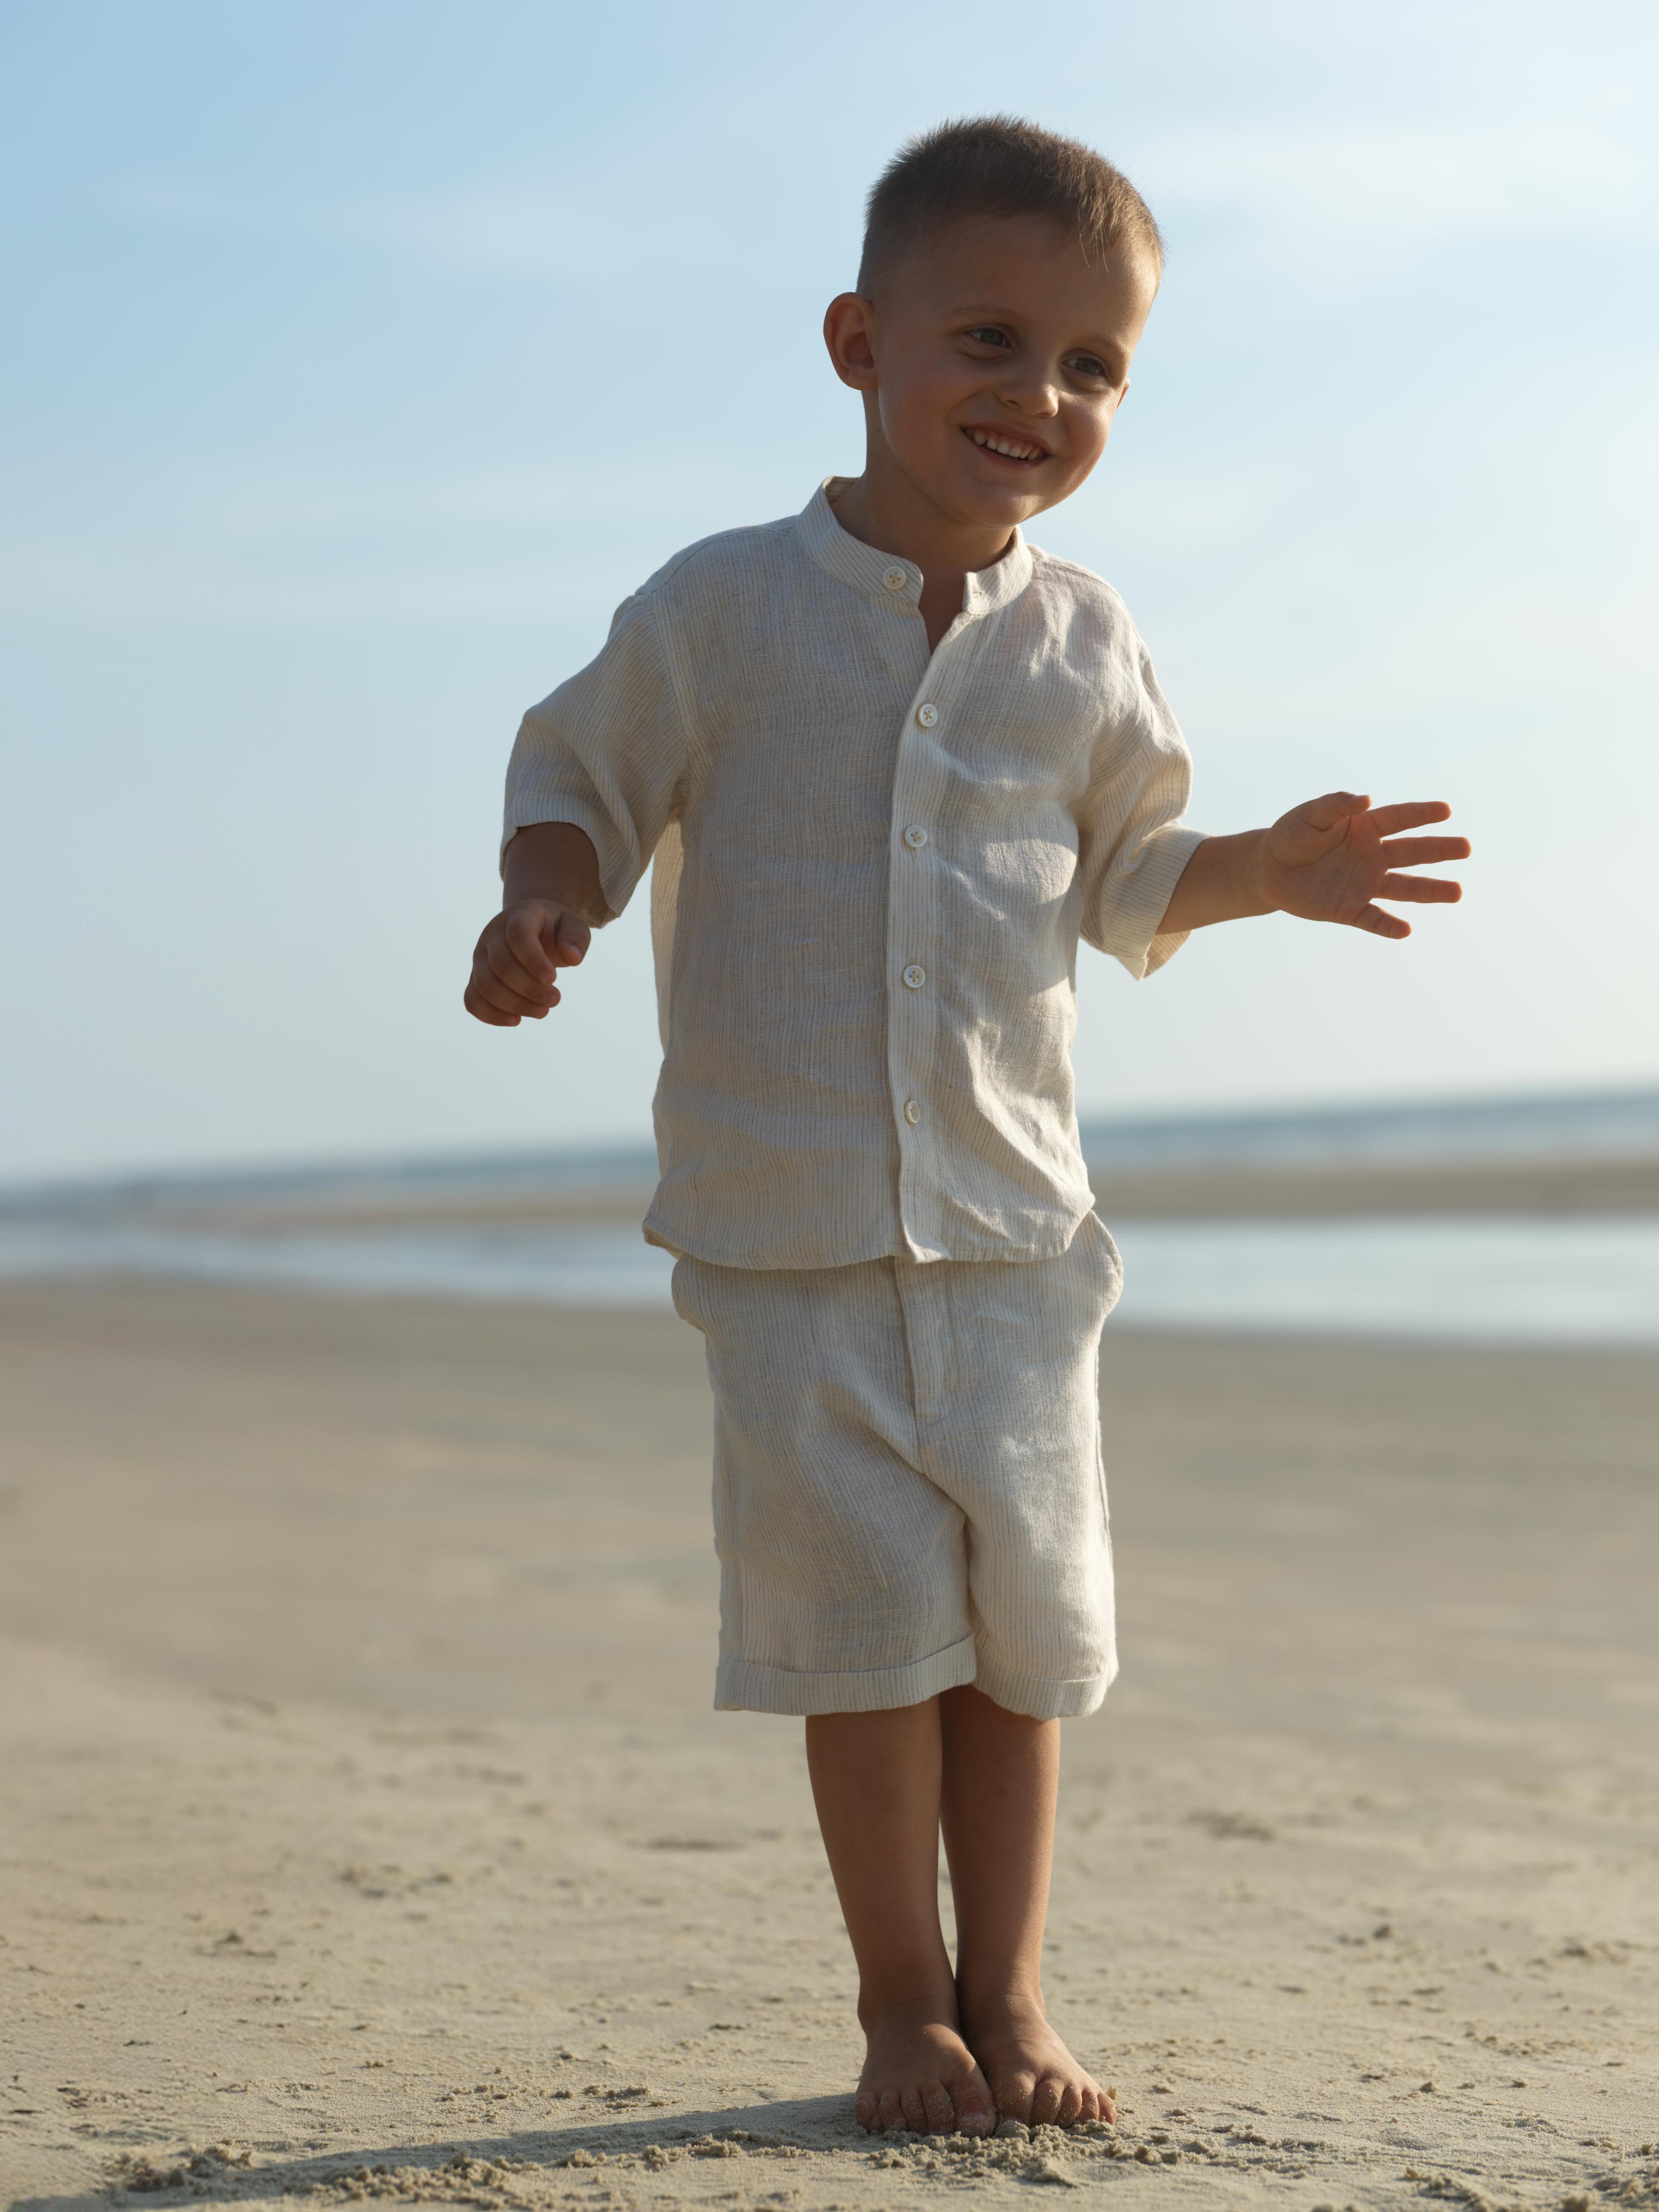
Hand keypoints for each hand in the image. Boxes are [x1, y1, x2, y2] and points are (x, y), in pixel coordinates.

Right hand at [463, 900, 589, 1026]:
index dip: (533, 959)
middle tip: (555, 1000)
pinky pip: (472, 999)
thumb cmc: (555, 929)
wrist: (533, 928)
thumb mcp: (572, 926)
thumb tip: (573, 958)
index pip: (518, 935)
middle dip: (528, 987)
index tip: (553, 979)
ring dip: (513, 1004)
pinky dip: (489, 1014)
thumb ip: (576, 938)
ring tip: (542, 1012)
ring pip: (484, 984)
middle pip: (500, 963)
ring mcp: (480, 957)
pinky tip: (516, 1020)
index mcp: (518, 916)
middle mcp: (493, 935)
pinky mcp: (476, 978)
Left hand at [1254, 792, 1469, 939]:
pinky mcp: (1349, 909)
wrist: (1268, 870)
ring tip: (1457, 893)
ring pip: (1403, 887)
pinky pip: (1373, 919)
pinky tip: (1406, 930)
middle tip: (1466, 848)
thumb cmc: (1292, 835)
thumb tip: (1366, 800)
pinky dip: (1388, 925)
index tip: (1446, 810)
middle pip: (1411, 852)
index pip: (1399, 819)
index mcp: (1366, 828)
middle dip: (1439, 850)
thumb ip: (1335, 806)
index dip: (1422, 814)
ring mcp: (1364, 883)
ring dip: (1430, 890)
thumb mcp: (1310, 815)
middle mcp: (1372, 855)